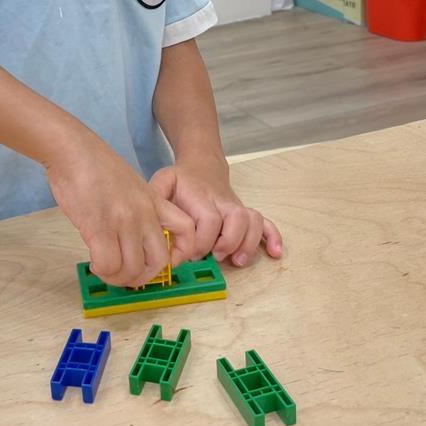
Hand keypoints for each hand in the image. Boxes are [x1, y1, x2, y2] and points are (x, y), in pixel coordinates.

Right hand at [46, 133, 196, 287]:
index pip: (187, 230)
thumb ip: (137, 209)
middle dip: (142, 277)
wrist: (73, 149)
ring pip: (132, 269)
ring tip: (106, 269)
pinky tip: (94, 262)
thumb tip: (132, 239)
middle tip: (125, 275)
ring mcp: (123, 221)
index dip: (178, 253)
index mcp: (154, 201)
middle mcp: (143, 213)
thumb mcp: (130, 185)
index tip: (157, 259)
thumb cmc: (94, 165)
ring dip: (118, 278)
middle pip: (159, 261)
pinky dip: (102, 271)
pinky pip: (108, 265)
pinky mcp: (99, 227)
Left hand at [150, 155, 282, 267]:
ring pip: (253, 221)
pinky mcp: (246, 214)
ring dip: (249, 243)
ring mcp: (237, 207)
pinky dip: (272, 237)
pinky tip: (274, 253)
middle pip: (236, 219)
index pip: (208, 219)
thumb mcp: (163, 182)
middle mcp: (222, 201)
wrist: (202, 165)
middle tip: (215, 256)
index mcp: (201, 196)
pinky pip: (265, 223)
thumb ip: (155, 199)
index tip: (189, 255)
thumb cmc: (180, 180)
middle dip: (227, 242)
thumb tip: (151, 226)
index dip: (202, 241)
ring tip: (237, 260)